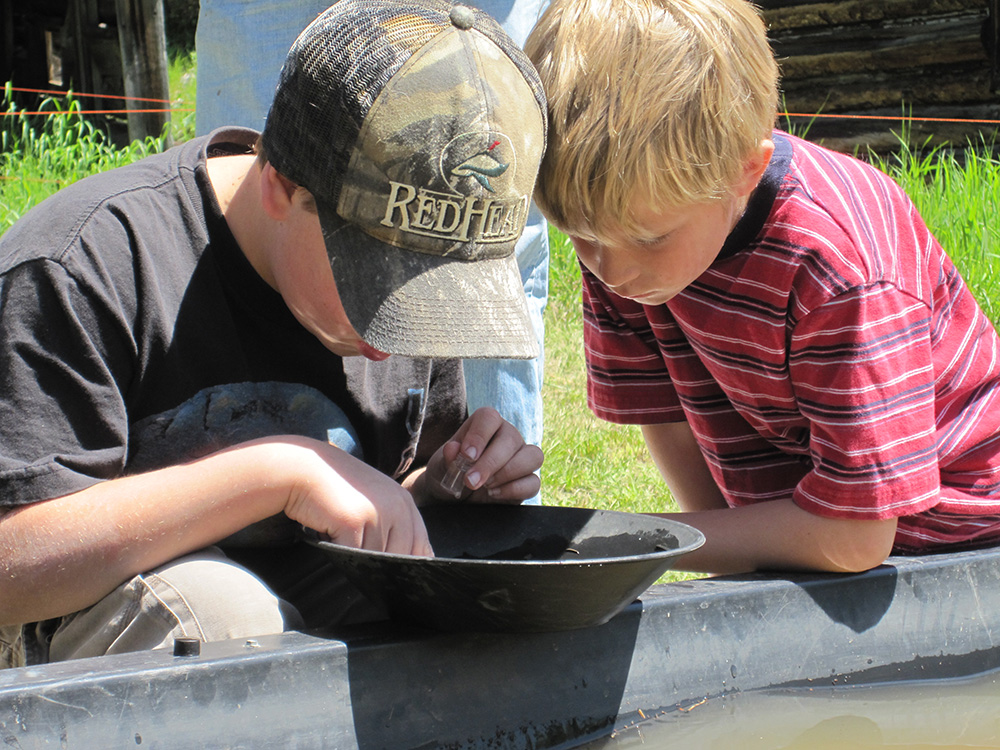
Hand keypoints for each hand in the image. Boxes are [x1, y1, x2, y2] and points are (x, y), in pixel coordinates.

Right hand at [277, 437, 431, 555]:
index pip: (421, 547)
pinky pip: (352, 556)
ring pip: (374, 560)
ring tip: (342, 533)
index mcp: (405, 502)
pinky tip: (331, 533)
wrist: (304, 470)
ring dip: (356, 558)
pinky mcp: (353, 522)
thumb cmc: (337, 489)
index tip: (394, 571)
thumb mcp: (376, 502)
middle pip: (398, 558)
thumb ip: (395, 526)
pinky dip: (340, 553)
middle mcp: (396, 506)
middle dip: (378, 562)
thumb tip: (412, 562)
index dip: (408, 564)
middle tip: (354, 543)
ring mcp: (376, 513)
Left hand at [423, 407, 543, 503]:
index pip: (489, 418)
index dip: (479, 435)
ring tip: (485, 487)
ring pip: (533, 456)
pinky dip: (514, 490)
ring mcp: (522, 457)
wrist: (455, 497)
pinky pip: (534, 482)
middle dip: (490, 463)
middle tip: (470, 481)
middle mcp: (508, 436)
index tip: (466, 456)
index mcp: (485, 424)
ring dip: (507, 473)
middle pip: (511, 438)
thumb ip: (447, 458)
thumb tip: (452, 448)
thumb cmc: (450, 473)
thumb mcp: (441, 467)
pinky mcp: (528, 480)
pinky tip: (494, 495)